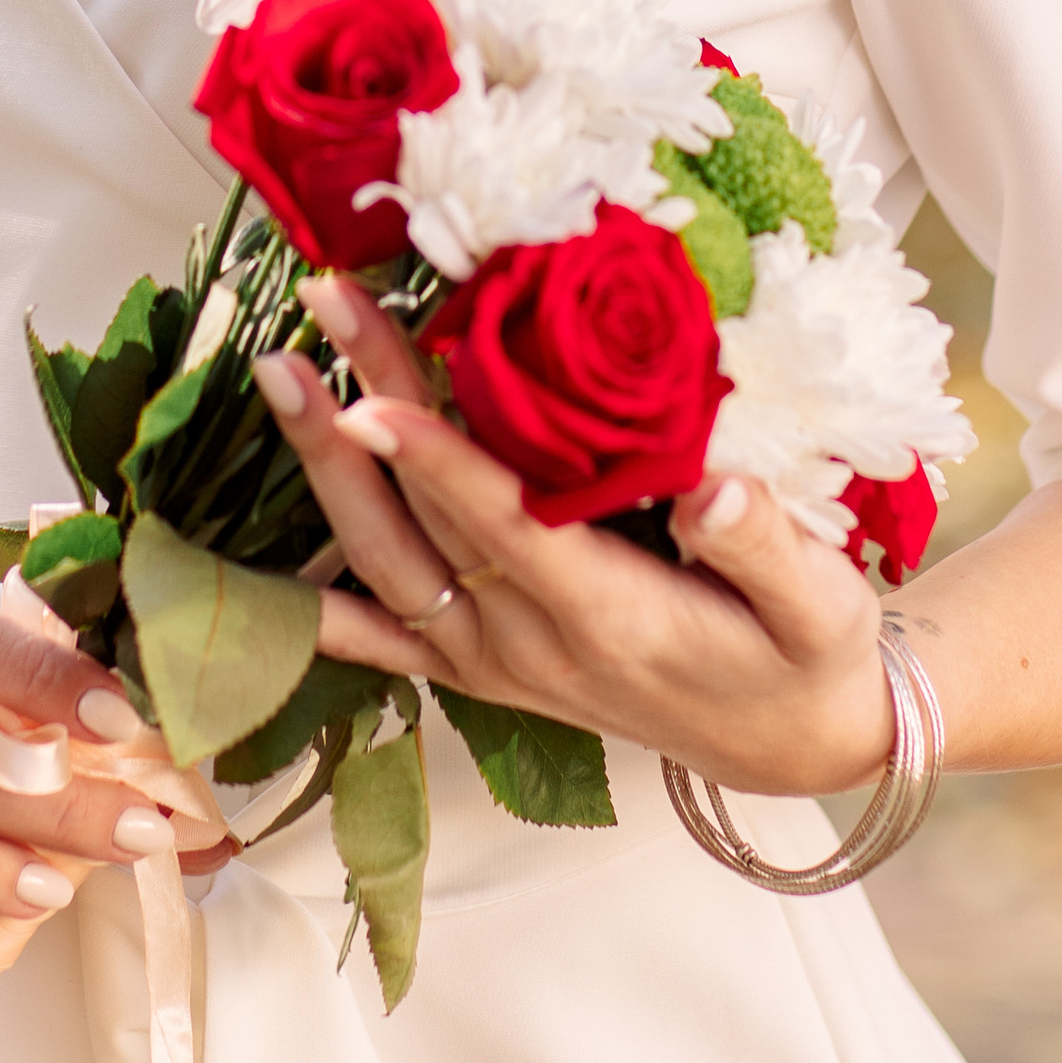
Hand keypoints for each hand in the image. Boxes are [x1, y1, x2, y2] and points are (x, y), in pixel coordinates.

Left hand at [258, 277, 894, 798]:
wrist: (790, 742)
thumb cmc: (806, 654)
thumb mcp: (819, 605)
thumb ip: (765, 544)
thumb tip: (713, 488)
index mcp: (608, 616)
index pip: (503, 526)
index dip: (435, 462)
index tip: (369, 396)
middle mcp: (530, 646)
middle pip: (424, 521)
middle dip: (358, 420)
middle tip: (312, 320)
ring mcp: (494, 662)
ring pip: (384, 564)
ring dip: (324, 472)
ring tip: (280, 373)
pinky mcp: (481, 667)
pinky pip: (380, 636)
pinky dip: (309, 598)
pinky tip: (242, 554)